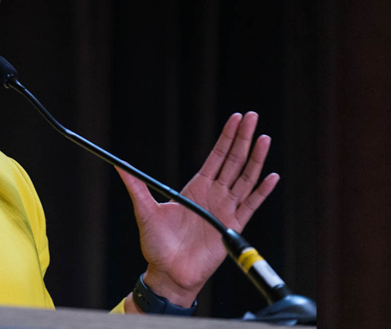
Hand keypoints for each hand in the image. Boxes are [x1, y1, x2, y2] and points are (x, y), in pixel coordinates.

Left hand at [118, 112, 278, 307]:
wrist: (168, 273)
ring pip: (245, 178)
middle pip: (233, 161)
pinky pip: (250, 205)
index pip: (216, 157)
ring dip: (255, 159)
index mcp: (196, 188)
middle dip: (243, 138)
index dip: (226, 137)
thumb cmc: (156, 245)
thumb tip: (119, 167)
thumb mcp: (145, 211)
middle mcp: (214, 195)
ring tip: (264, 139)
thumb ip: (136, 187)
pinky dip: (262, 191)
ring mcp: (225, 209)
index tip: (235, 118)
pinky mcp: (232, 227)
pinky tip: (271, 177)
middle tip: (252, 116)